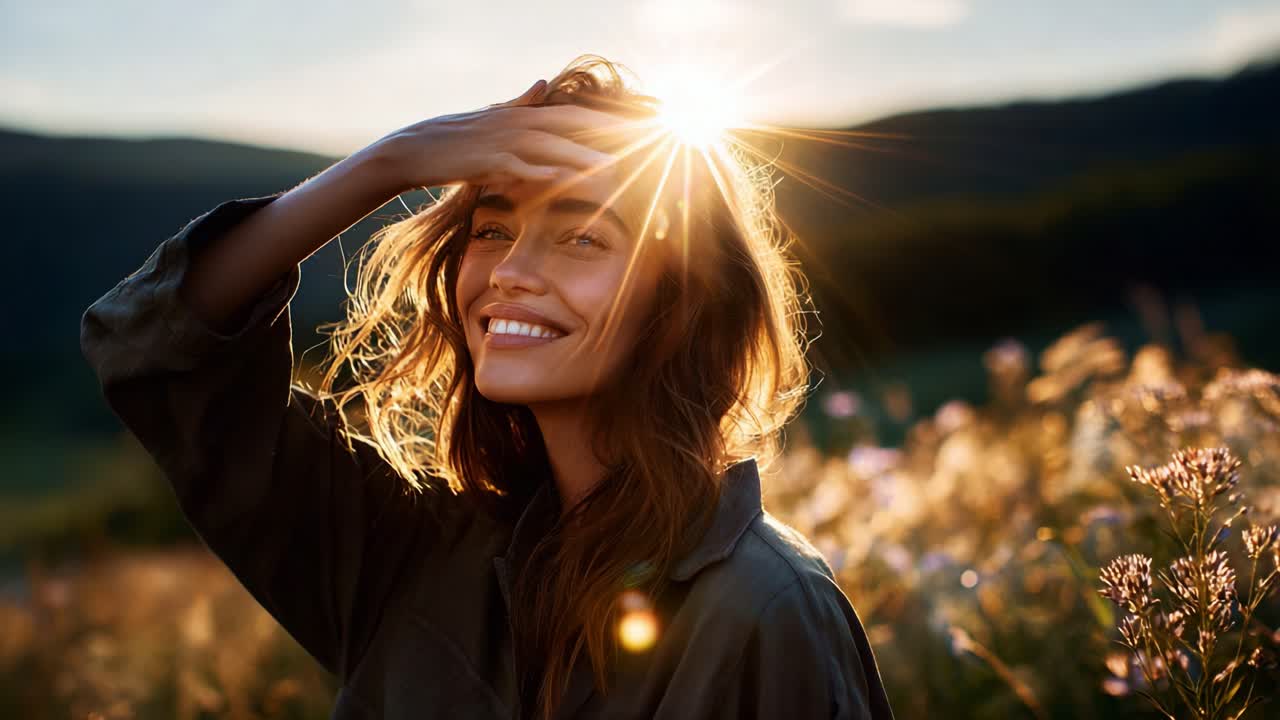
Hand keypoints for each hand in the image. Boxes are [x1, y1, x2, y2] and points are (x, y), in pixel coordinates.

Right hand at [379, 79, 625, 189]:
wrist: (414, 150)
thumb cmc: (455, 138)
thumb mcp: (492, 117)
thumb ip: (520, 101)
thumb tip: (543, 83)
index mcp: (522, 113)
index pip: (572, 113)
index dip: (605, 118)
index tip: (636, 125)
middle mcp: (517, 122)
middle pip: (570, 123)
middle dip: (606, 131)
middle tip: (642, 139)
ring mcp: (502, 141)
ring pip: (550, 145)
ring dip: (581, 154)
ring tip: (613, 165)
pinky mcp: (486, 161)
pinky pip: (519, 166)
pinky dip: (541, 169)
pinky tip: (562, 176)